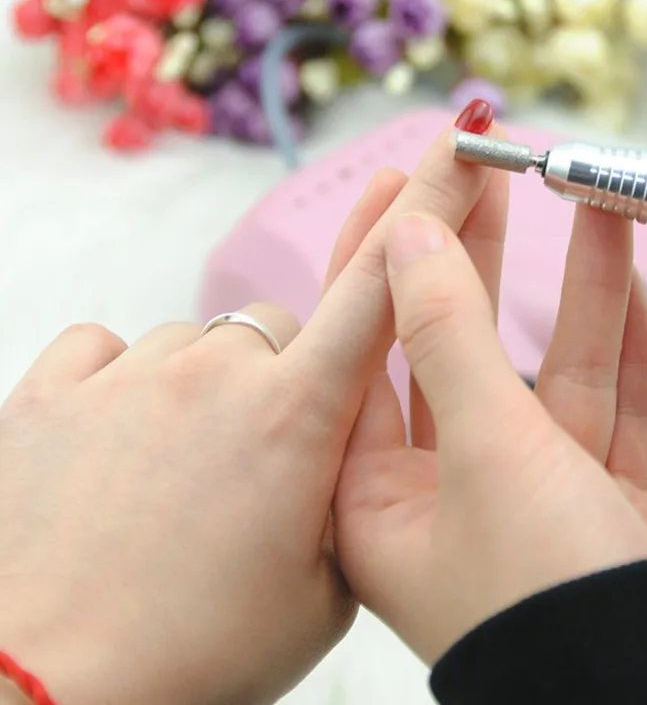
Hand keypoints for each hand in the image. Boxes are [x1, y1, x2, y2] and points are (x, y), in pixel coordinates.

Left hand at [0, 123, 493, 704]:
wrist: (41, 692)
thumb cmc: (193, 656)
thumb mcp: (323, 588)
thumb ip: (357, 487)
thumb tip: (360, 433)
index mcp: (300, 417)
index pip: (387, 280)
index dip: (435, 197)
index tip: (464, 137)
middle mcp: (220, 370)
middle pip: (289, 328)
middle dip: (295, 380)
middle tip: (262, 471)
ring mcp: (131, 372)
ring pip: (203, 346)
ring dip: (210, 393)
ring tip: (178, 485)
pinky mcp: (53, 387)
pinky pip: (111, 351)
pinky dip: (126, 389)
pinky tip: (116, 451)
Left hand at [334, 181, 646, 664]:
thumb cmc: (544, 603)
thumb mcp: (488, 449)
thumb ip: (450, 335)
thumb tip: (411, 233)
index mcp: (380, 495)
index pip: (372, 342)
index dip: (390, 250)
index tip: (412, 172)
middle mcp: (448, 493)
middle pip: (463, 344)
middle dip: (485, 254)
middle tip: (497, 170)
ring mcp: (534, 499)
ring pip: (552, 370)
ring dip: (579, 289)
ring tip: (592, 201)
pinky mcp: (603, 507)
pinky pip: (613, 409)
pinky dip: (629, 351)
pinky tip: (637, 285)